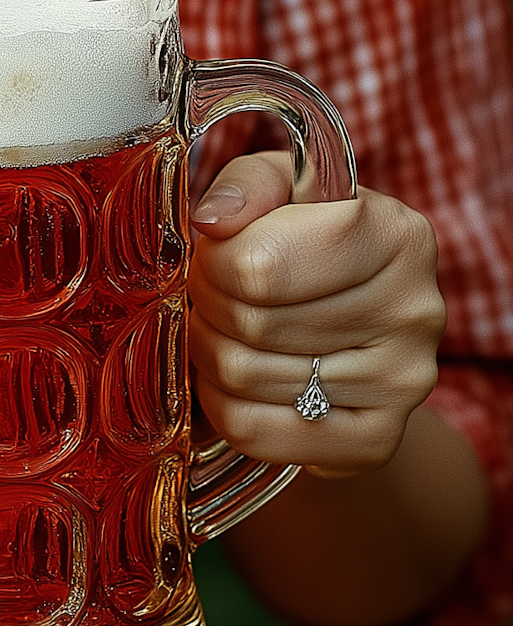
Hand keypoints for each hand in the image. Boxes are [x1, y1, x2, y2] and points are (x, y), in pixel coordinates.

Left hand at [187, 150, 444, 479]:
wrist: (357, 328)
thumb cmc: (309, 244)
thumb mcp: (284, 189)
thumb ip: (247, 185)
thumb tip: (213, 220)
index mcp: (398, 235)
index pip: (261, 266)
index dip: (215, 264)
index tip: (215, 258)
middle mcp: (416, 311)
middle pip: (252, 324)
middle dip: (209, 308)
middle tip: (211, 299)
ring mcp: (403, 383)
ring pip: (247, 378)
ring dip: (211, 355)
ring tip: (224, 333)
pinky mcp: (377, 440)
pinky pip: (256, 429)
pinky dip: (223, 405)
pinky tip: (235, 382)